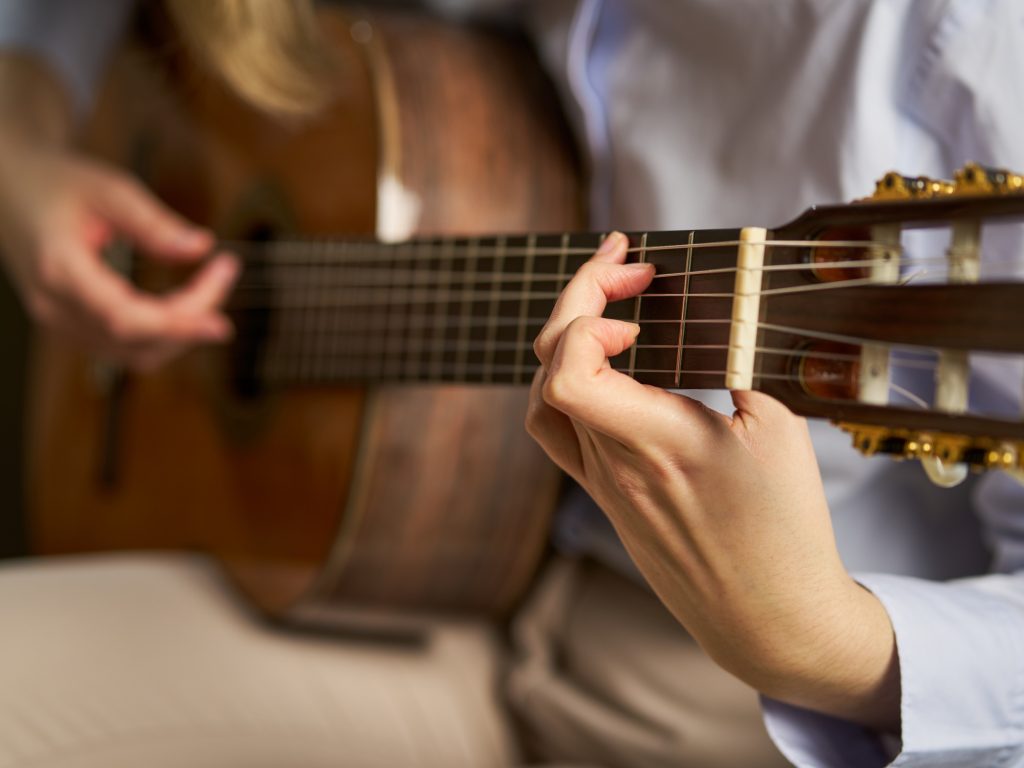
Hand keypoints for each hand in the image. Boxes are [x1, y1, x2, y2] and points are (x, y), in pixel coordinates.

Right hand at [0, 135, 238, 370]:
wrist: (10, 189)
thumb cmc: (58, 183)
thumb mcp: (108, 189)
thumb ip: (154, 222)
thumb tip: (201, 246)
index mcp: (60, 270)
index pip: (126, 320)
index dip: (178, 327)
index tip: (223, 323)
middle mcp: (56, 307)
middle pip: (138, 341)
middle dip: (192, 318)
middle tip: (225, 271)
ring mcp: (60, 322)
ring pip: (135, 354)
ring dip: (182, 330)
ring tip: (212, 283)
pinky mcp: (71, 327)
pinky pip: (125, 348)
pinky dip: (163, 332)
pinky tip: (187, 301)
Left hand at [527, 232, 899, 731]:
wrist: (766, 619)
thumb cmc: (782, 532)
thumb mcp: (780, 431)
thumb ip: (741, 360)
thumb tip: (721, 305)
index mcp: (653, 441)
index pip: (566, 370)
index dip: (585, 314)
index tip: (640, 296)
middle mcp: (612, 463)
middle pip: (547, 368)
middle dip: (577, 298)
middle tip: (627, 264)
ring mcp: (602, 484)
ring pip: (543, 401)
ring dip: (564, 343)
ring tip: (610, 310)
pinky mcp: (607, 498)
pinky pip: (561, 432)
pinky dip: (570, 384)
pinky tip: (609, 370)